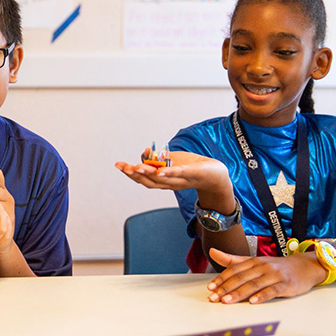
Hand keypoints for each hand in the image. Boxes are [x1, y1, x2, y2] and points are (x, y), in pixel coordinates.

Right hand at [114, 151, 230, 195]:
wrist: (217, 175)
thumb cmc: (194, 167)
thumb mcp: (173, 160)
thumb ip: (159, 158)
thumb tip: (145, 152)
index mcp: (164, 180)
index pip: (144, 178)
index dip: (130, 173)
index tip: (118, 165)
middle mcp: (170, 183)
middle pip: (149, 181)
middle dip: (134, 174)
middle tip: (123, 167)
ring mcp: (181, 180)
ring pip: (162, 179)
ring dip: (148, 173)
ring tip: (136, 168)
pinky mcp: (193, 173)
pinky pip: (180, 174)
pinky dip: (169, 173)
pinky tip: (161, 170)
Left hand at [206, 247, 327, 303]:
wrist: (305, 266)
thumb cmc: (276, 267)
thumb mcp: (254, 261)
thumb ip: (232, 260)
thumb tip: (212, 251)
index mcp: (253, 261)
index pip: (233, 270)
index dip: (221, 279)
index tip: (210, 288)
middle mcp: (262, 266)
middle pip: (241, 277)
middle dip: (226, 288)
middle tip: (214, 298)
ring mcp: (274, 275)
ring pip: (254, 284)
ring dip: (239, 293)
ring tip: (227, 301)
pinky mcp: (286, 285)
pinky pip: (272, 291)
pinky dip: (262, 296)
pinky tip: (252, 302)